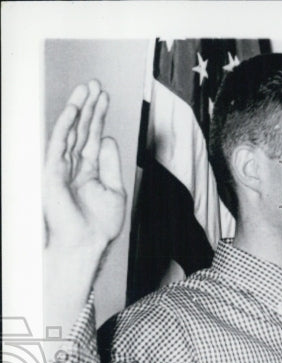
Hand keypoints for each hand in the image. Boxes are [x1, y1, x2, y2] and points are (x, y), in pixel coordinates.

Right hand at [44, 80, 125, 258]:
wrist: (86, 244)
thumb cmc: (99, 224)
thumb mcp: (114, 190)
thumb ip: (110, 163)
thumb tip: (106, 137)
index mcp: (88, 170)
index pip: (93, 136)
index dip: (99, 116)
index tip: (105, 96)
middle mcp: (73, 165)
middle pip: (81, 129)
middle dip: (89, 106)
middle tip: (96, 84)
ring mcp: (61, 167)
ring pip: (70, 131)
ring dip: (79, 109)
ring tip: (87, 89)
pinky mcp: (52, 171)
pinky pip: (59, 143)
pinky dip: (66, 125)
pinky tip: (74, 110)